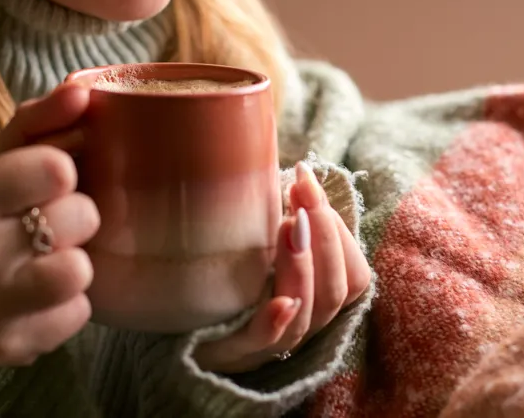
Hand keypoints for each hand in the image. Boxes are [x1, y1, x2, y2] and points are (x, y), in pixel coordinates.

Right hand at [0, 84, 99, 366]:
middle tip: (47, 224)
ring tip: (49, 258)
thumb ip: (40, 121)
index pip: (57, 168)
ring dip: (76, 261)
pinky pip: (80, 314)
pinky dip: (70, 303)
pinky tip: (41, 295)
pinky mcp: (10, 347)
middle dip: (75, 217)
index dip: (62, 172)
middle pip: (81, 218)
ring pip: (82, 271)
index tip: (48, 181)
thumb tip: (84, 90)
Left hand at [194, 162, 371, 372]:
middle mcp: (300, 325)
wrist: (170, 321)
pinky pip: (263, 343)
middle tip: (302, 190)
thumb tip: (299, 172)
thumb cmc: (222, 273)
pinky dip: (276, 321)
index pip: (353, 277)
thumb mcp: (258, 244)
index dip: (340, 232)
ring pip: (309, 313)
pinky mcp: (231, 352)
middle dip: (325, 234)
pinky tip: (281, 302)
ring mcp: (269, 344)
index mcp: (313, 301)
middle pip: (335, 290)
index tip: (309, 185)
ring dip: (303, 265)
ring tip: (288, 223)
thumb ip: (285, 219)